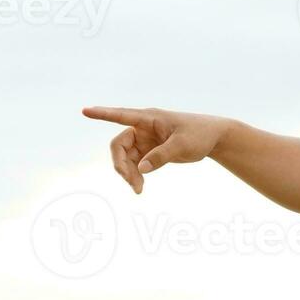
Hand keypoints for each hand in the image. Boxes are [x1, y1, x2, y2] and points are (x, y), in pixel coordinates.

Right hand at [81, 107, 230, 194]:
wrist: (214, 138)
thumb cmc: (199, 134)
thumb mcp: (182, 145)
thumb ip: (161, 156)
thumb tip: (141, 169)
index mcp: (148, 119)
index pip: (121, 115)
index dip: (102, 114)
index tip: (85, 111)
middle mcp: (142, 128)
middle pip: (118, 145)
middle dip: (121, 165)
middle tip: (132, 182)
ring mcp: (144, 140)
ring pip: (125, 158)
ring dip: (127, 173)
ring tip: (138, 189)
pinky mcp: (149, 152)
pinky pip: (134, 165)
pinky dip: (135, 175)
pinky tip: (140, 186)